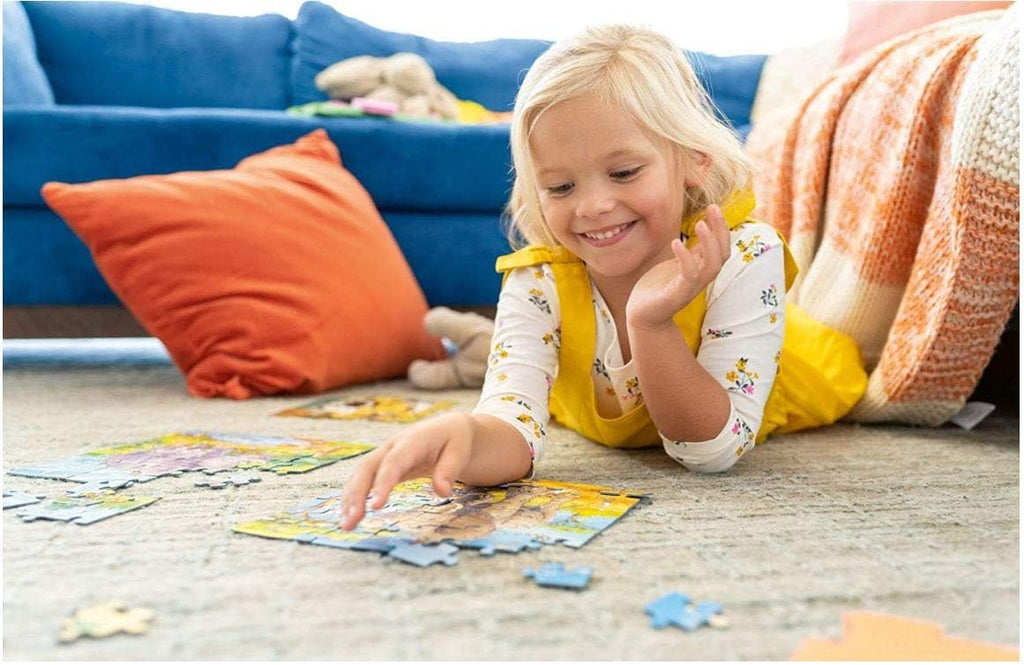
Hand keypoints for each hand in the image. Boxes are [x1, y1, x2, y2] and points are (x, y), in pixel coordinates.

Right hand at [340, 413, 474, 530]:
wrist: (448, 428)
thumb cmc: (455, 440)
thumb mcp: (460, 451)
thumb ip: (449, 470)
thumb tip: (442, 492)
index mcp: (412, 440)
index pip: (394, 462)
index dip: (383, 483)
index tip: (375, 506)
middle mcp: (392, 446)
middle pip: (368, 468)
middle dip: (356, 494)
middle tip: (351, 521)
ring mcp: (384, 455)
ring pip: (360, 475)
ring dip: (351, 499)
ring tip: (347, 525)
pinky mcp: (381, 465)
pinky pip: (363, 480)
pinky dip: (354, 497)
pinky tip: (350, 516)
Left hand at [626, 204, 730, 329]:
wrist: (642, 314)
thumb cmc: (659, 286)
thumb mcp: (677, 264)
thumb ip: (692, 251)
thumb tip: (704, 229)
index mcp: (701, 270)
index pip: (722, 248)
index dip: (721, 228)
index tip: (714, 206)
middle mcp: (701, 279)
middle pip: (722, 255)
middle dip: (721, 231)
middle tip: (713, 207)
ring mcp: (690, 288)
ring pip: (711, 267)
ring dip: (709, 244)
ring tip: (700, 224)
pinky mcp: (676, 295)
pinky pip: (688, 276)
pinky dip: (685, 259)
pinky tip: (675, 242)